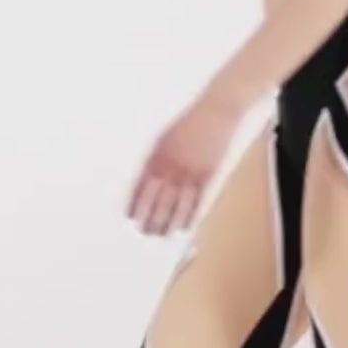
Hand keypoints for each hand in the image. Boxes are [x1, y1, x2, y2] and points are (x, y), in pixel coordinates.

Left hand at [126, 89, 247, 236]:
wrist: (216, 111)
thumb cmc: (190, 123)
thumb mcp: (164, 137)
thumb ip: (154, 158)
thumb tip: (146, 181)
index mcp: (157, 154)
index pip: (142, 185)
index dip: (135, 203)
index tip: (130, 217)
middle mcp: (172, 164)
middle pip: (157, 197)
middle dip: (150, 217)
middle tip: (145, 232)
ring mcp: (191, 170)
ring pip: (177, 203)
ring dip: (168, 221)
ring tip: (162, 235)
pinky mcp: (208, 174)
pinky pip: (197, 199)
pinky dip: (190, 215)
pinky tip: (184, 227)